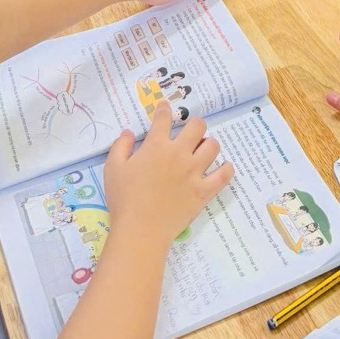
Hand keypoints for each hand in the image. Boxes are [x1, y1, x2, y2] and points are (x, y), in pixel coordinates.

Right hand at [104, 104, 233, 250]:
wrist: (140, 231)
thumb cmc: (124, 199)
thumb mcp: (113, 169)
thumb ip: (120, 146)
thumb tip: (128, 132)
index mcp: (156, 146)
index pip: (164, 118)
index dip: (164, 109)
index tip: (165, 107)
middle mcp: (178, 153)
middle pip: (197, 126)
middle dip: (194, 124)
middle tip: (189, 133)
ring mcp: (194, 172)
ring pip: (213, 146)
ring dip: (208, 144)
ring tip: (202, 151)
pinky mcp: (203, 191)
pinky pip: (223, 175)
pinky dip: (226, 169)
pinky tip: (222, 168)